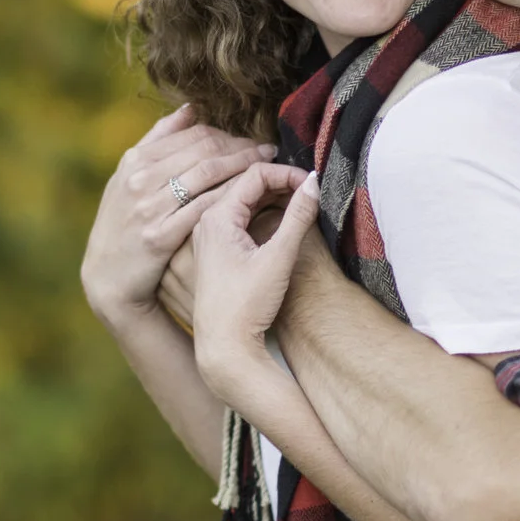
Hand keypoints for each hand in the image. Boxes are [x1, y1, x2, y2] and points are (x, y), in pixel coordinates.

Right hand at [80, 105, 276, 328]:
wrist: (106, 277)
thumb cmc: (124, 225)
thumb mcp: (129, 179)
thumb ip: (158, 142)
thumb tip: (191, 110)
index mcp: (135, 160)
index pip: (193, 134)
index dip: (228, 135)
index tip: (250, 140)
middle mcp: (140, 179)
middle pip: (205, 150)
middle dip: (242, 147)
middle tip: (267, 151)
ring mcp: (148, 207)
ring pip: (208, 173)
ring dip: (244, 166)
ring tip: (267, 167)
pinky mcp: (159, 236)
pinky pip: (205, 207)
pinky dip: (232, 196)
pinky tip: (252, 196)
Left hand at [187, 164, 323, 408]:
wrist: (223, 347)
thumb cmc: (247, 306)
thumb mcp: (278, 258)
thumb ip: (298, 217)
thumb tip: (315, 183)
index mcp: (216, 217)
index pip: (254, 174)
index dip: (287, 173)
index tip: (313, 184)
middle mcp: (204, 222)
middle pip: (243, 182)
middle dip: (278, 179)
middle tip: (309, 188)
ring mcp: (205, 236)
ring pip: (238, 199)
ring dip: (268, 194)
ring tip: (298, 199)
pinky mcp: (210, 251)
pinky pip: (234, 217)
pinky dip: (258, 210)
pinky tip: (278, 218)